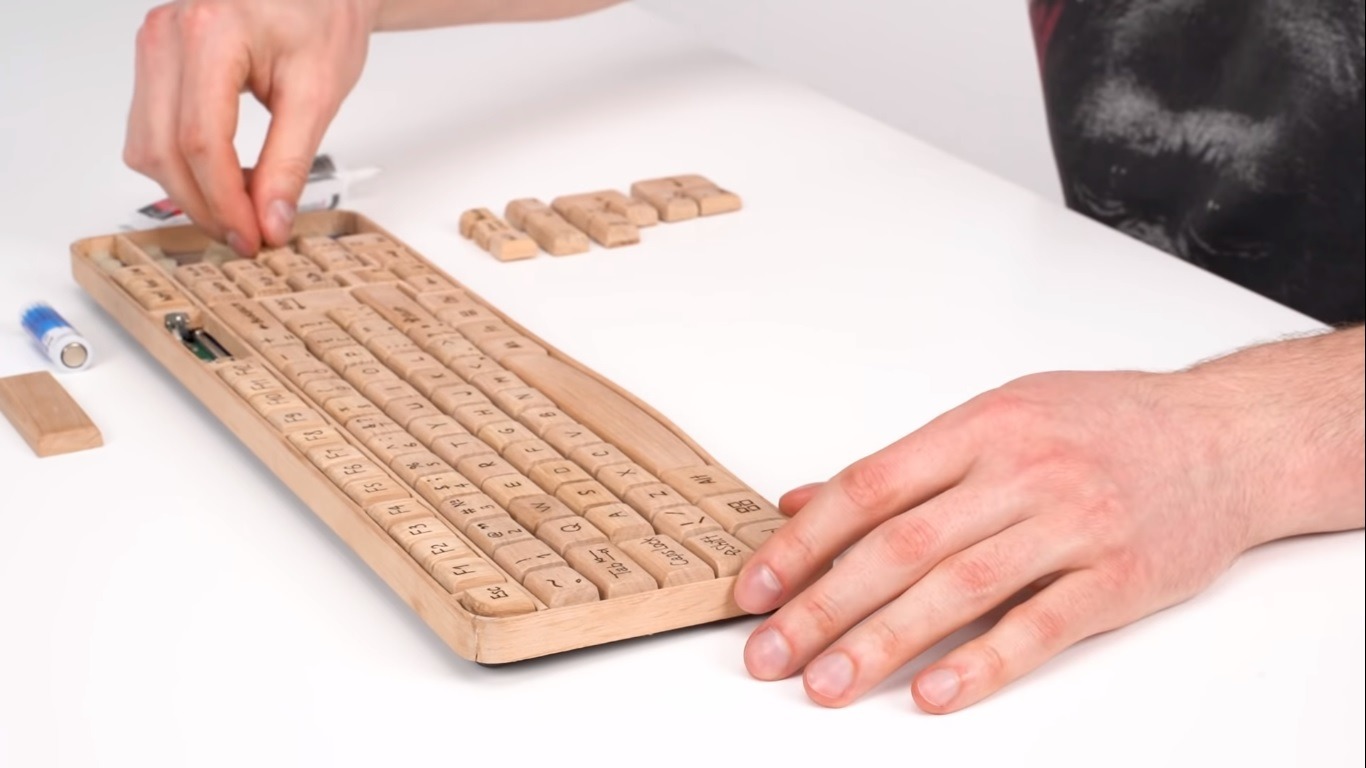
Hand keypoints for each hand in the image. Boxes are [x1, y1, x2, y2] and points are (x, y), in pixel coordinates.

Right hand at [124, 0, 377, 253]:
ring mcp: (153, 47)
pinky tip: (225, 180)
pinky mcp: (154, 64)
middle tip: (246, 238)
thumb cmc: (321, 19)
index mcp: (210, 33)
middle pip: (164, 149)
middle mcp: (167, 36)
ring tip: (241, 210)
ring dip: (189, 192)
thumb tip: (269, 222)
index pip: (202, 140)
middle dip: (204, 206)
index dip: (225, 202)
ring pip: (147, 147)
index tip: (253, 238)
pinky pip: (149, 133)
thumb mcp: (318, 95)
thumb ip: (290, 163)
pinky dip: (183, 168)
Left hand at [733, 342, 1363, 712]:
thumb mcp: (999, 416)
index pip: (869, 487)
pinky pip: (1042, 626)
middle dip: (824, 605)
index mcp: (979, 427)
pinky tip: (935, 693)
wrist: (1228, 437)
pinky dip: (984, 662)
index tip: (755, 589)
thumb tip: (805, 501)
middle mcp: (1020, 470)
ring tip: (828, 684)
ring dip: (883, 643)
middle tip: (770, 654)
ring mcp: (1073, 524)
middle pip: (901, 545)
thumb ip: (904, 466)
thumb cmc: (1105, 424)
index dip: (804, 543)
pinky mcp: (1120, 577)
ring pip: (959, 588)